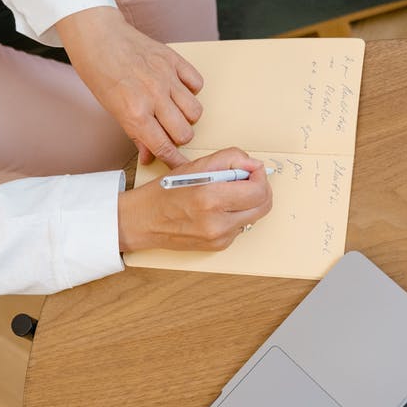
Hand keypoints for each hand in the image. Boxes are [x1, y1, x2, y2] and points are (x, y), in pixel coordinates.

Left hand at [56, 7, 203, 166]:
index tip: (181, 166)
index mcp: (135, 113)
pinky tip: (178, 90)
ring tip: (174, 110)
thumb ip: (135, 134)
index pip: (164, 146)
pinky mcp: (174, 61)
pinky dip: (191, 90)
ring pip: (195, 111)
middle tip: (168, 131)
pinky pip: (197, 84)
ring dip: (187, 116)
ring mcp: (167, 77)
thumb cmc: (100, 73)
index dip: (175, 161)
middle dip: (179, 137)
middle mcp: (154, 96)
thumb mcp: (112, 110)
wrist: (98, 37)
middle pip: (185, 132)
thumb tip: (149, 156)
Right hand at [118, 148, 272, 251]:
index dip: (261, 176)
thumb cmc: (164, 192)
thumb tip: (254, 164)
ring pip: (254, 216)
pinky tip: (218, 208)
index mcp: (210, 199)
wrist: (142, 221)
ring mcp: (219, 238)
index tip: (253, 170)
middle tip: (246, 180)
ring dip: (248, 202)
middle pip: (263, 206)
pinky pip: (240, 227)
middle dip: (259, 189)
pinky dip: (235, 214)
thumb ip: (229, 159)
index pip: (258, 191)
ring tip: (227, 193)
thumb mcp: (195, 165)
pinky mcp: (219, 246)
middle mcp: (217, 223)